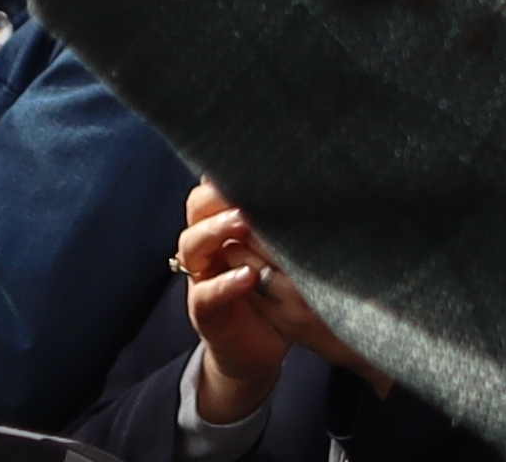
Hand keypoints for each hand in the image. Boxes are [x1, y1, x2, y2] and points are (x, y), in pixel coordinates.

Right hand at [174, 189, 352, 422]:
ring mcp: (202, 276)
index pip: (216, 186)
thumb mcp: (281, 250)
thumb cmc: (276, 288)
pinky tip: (247, 276)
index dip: (229, 171)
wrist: (260, 347)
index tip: (257, 158)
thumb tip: (314, 179)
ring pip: (192, 244)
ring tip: (243, 222)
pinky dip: (225, 283)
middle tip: (248, 189)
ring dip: (216, 230)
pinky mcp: (204, 310)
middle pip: (197, 207)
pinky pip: (205, 293)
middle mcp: (207, 244)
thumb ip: (284, 220)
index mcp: (223, 223)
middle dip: (218, 195)